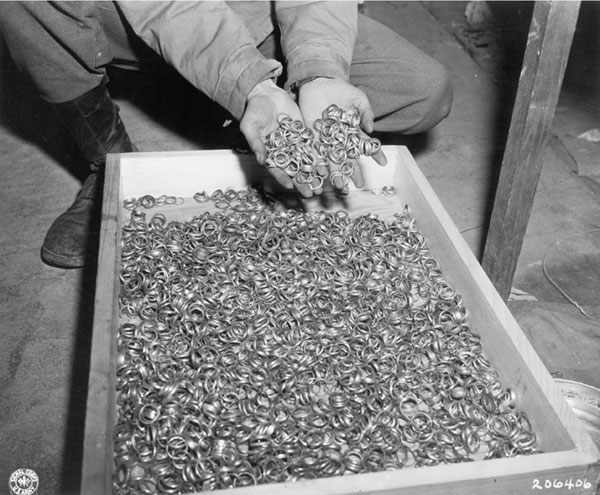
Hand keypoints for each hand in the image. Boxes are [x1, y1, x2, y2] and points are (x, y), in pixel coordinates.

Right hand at [240, 79, 314, 196]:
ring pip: (305, 162)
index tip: (290, 186)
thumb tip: (260, 160)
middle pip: (294, 170)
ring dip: (313, 174)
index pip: (276, 169)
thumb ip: (255, 143)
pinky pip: (312, 148)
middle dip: (303, 182)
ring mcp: (294, 144)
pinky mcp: (304, 134)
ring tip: (322, 185)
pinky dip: (319, 158)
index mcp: (268, 153)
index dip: (283, 178)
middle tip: (312, 193)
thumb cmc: (254, 111)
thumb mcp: (250, 126)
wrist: (266, 94)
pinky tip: (326, 166)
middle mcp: (283, 152)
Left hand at [298, 78, 386, 190]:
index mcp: (353, 131)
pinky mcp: (313, 137)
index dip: (375, 153)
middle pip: (349, 158)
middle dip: (354, 172)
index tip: (383, 163)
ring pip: (333, 160)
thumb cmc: (341, 89)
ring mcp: (327, 139)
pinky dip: (318, 163)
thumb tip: (371, 130)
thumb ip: (365, 112)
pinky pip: (316, 153)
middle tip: (359, 185)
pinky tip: (321, 174)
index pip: (366, 145)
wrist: (319, 82)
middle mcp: (341, 139)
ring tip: (340, 186)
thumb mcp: (358, 98)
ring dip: (336, 173)